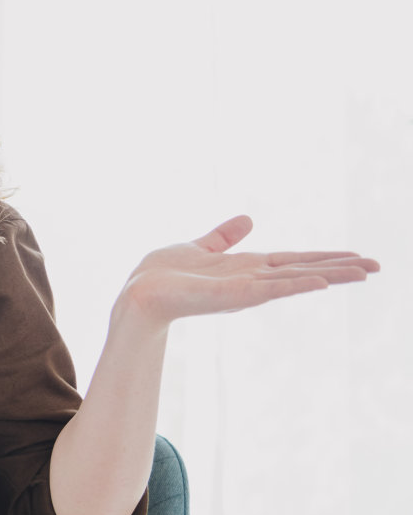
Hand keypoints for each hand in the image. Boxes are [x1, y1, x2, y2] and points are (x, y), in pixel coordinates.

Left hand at [118, 215, 379, 328]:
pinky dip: (296, 285)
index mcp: (246, 268)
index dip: (324, 257)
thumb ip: (224, 236)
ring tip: (363, 272)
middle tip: (377, 266)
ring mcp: (245, 289)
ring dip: (329, 275)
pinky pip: (270, 289)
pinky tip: (320, 282)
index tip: (356, 256)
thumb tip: (249, 218)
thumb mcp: (199, 247)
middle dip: (339, 268)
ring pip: (295, 280)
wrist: (137, 293)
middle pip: (304, 271)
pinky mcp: (233, 296)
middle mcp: (251, 280)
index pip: (294, 260)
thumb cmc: (162, 275)